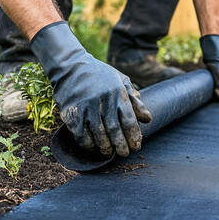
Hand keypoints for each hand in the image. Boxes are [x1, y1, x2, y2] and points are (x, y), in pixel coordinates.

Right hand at [30, 21, 151, 155]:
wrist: (70, 66)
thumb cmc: (100, 75)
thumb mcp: (121, 81)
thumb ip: (134, 100)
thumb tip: (147, 119)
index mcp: (118, 94)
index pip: (129, 121)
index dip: (134, 137)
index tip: (136, 146)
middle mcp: (103, 102)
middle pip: (115, 132)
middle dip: (121, 146)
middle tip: (124, 154)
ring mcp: (86, 108)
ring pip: (98, 136)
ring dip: (105, 148)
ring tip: (109, 152)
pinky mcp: (71, 113)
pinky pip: (81, 135)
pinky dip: (88, 144)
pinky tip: (92, 146)